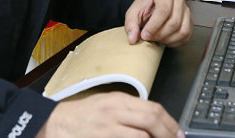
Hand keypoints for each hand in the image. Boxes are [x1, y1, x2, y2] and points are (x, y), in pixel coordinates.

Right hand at [36, 91, 184, 137]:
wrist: (56, 124)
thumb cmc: (82, 116)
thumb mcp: (108, 104)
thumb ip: (130, 111)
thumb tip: (153, 122)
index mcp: (120, 100)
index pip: (153, 108)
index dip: (171, 123)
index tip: (178, 133)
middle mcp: (116, 111)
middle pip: (152, 120)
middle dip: (168, 134)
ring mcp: (109, 127)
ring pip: (142, 135)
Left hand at [124, 0, 191, 47]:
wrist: (152, 7)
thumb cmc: (144, 8)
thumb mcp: (133, 13)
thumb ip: (131, 25)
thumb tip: (132, 39)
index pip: (164, 10)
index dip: (154, 26)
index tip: (144, 35)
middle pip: (174, 22)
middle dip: (159, 35)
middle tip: (148, 38)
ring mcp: (186, 10)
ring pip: (182, 30)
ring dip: (167, 39)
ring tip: (156, 39)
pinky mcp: (190, 21)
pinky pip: (186, 36)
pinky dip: (175, 42)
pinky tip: (164, 40)